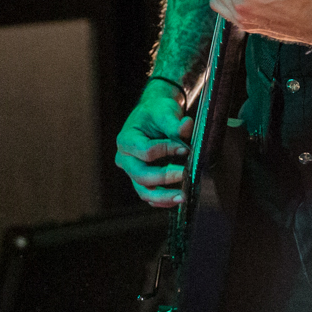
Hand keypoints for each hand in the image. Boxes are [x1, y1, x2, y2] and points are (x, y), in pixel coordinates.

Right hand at [115, 81, 193, 206]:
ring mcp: (132, 172)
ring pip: (144, 191)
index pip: (146, 151)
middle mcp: (125, 158)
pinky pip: (149, 196)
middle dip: (165, 177)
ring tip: (183, 196)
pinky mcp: (141, 181)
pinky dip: (162, 200)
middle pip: (141, 175)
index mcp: (126, 139)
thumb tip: (186, 126)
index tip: (186, 149)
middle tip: (185, 174)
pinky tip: (177, 199)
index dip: (166, 150)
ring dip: (164, 196)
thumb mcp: (164, 111)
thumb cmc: (156, 112)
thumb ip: (174, 122)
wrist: (154, 115)